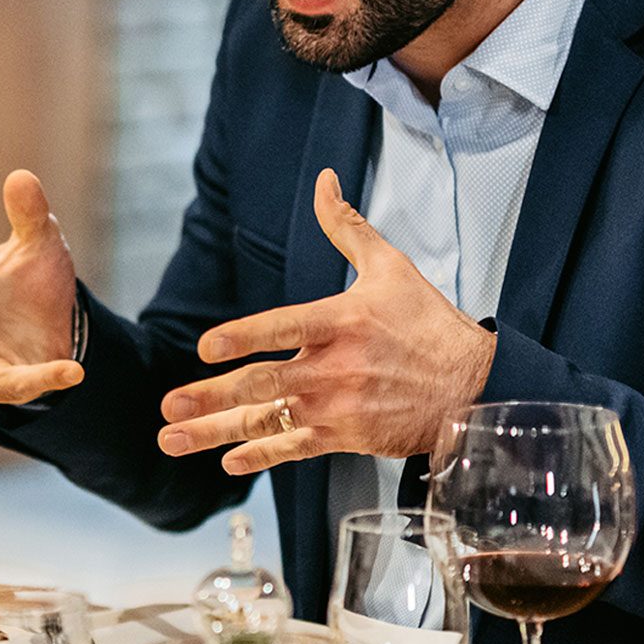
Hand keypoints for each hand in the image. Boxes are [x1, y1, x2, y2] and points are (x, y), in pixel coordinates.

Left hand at [155, 169, 495, 475]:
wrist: (475, 387)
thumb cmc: (430, 325)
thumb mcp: (391, 267)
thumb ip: (346, 227)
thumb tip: (324, 181)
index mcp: (342, 321)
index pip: (284, 328)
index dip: (244, 337)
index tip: (205, 347)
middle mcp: (335, 367)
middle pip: (262, 383)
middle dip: (209, 396)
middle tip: (168, 404)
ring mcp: (338, 406)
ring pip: (266, 421)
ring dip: (215, 433)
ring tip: (173, 438)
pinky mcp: (346, 436)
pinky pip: (293, 449)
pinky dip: (259, 457)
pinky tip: (227, 462)